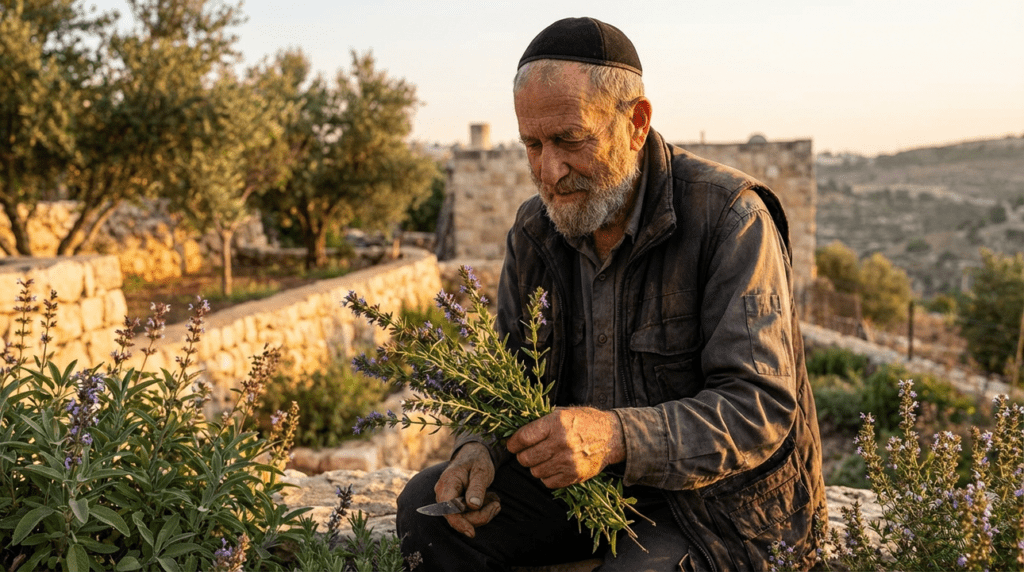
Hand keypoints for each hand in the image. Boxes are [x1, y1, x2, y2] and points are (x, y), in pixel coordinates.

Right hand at [434, 442, 500, 537]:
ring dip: (483, 513)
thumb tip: (473, 505)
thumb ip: (477, 488)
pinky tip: (490, 500)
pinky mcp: (455, 505)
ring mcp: (448, 501)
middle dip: (481, 515)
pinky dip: (481, 511)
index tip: (472, 533)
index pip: (448, 509)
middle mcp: (443, 494)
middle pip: (459, 517)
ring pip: (465, 518)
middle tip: (498, 504)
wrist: (473, 455)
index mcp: (447, 483)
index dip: (459, 523)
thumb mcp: (480, 471)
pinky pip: (467, 516)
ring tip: (495, 499)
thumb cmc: (476, 460)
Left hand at [506, 407, 624, 488]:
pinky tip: (553, 466)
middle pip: (526, 458)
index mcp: (556, 423)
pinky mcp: (574, 475)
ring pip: (535, 472)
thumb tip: (516, 432)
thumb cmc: (585, 422)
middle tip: (527, 452)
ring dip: (536, 466)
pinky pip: (548, 482)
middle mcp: (561, 442)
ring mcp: (568, 461)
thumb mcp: (563, 412)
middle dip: (523, 456)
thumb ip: (541, 422)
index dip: (513, 443)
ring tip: (544, 458)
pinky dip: (547, 476)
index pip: (523, 438)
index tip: (511, 445)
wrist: (612, 437)